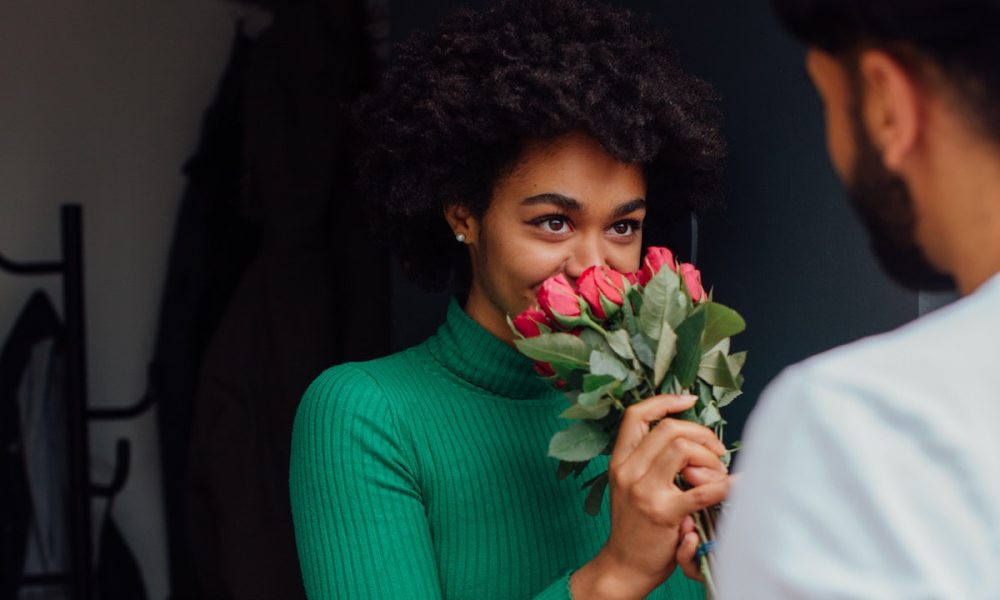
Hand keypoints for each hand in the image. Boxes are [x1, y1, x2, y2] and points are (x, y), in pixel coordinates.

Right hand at [570, 394, 729, 599]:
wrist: (624, 566)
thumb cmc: (635, 526)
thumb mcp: (631, 486)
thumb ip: (652, 462)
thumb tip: (692, 442)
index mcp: (620, 461)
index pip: (636, 415)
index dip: (664, 401)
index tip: (689, 400)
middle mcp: (628, 471)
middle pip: (669, 429)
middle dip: (701, 434)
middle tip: (716, 451)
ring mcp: (644, 491)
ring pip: (683, 449)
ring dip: (710, 457)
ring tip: (718, 474)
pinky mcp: (664, 513)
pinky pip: (703, 490)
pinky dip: (728, 484)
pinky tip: (740, 483)